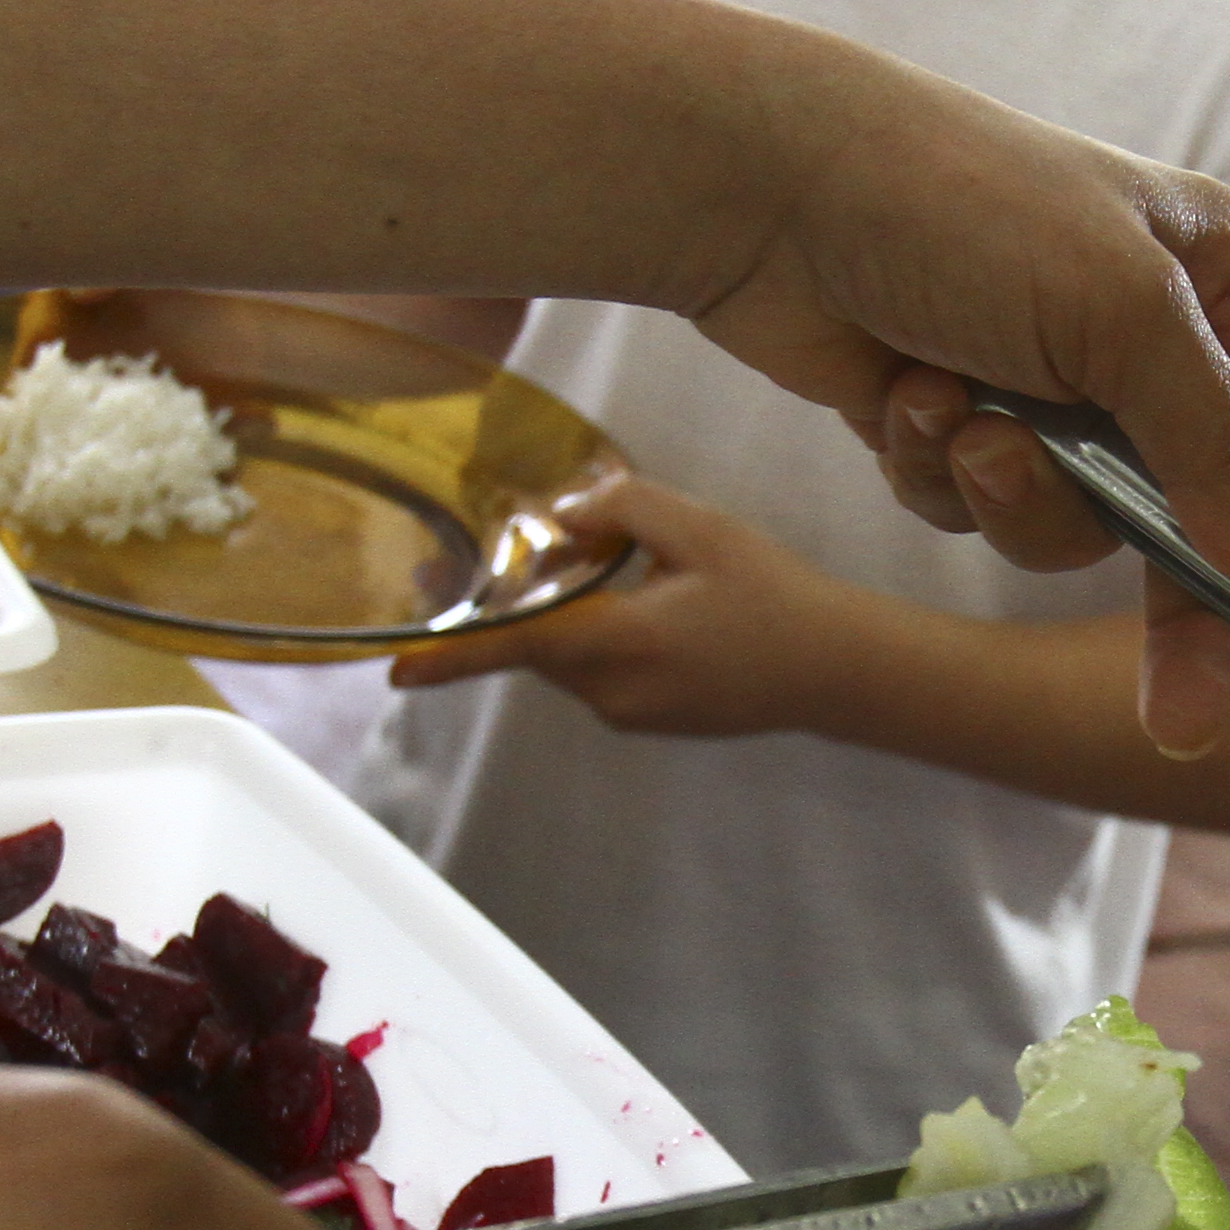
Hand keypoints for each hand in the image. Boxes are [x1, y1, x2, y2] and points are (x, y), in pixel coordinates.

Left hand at [381, 469, 872, 736]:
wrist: (834, 670)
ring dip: (573, 613)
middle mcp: (611, 694)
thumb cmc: (772, 595)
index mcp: (619, 645)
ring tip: (631, 571)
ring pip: (568, 655)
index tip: (396, 670)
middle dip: (529, 599)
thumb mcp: (701, 529)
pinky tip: (655, 606)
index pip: (517, 646)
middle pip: (538, 641)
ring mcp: (629, 715)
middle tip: (534, 550)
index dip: (452, 656)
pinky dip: (602, 635)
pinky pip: (598, 671)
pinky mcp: (646, 720)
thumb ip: (622, 509)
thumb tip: (561, 514)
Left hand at [683, 71, 1229, 756]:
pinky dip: (942, 475)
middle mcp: (1149, 337)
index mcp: (1223, 281)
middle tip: (1180, 714)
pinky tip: (900, 397)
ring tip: (969, 430)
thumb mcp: (1126, 319)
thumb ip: (1223, 453)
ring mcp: (1049, 385)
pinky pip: (983, 513)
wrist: (765, 189)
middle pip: (1213, 514)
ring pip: (1084, 528)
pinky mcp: (959, 423)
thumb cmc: (963, 208)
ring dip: (1024, 502)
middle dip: (1181, 604)